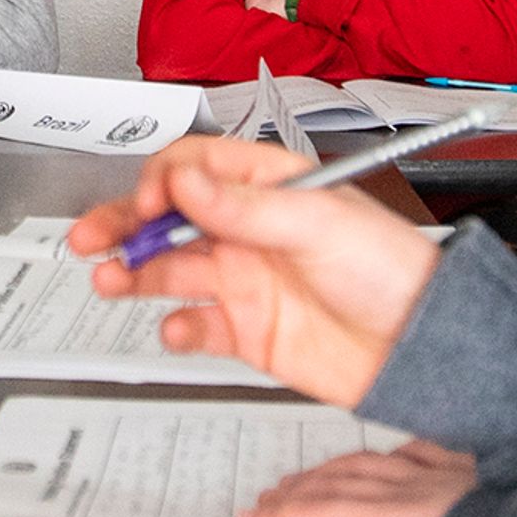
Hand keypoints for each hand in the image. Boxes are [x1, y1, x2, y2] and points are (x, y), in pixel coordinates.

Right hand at [64, 136, 442, 408]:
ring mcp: (248, 279)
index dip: (164, 181)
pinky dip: (177, 326)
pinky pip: (197, 324)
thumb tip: (187, 183)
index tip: (151, 203)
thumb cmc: (394, 271)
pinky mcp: (250, 329)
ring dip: (137, 272)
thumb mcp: (319, 225)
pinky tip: (176, 327)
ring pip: (173, 268)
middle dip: (126, 223)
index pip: (197, 168)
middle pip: (170, 217)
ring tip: (112, 281)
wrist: (425, 348)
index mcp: (271, 187)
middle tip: (91, 238)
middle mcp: (253, 229)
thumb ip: (246, 207)